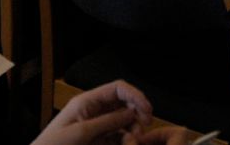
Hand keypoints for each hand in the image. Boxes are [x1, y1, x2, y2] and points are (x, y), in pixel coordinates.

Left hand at [31, 81, 152, 144]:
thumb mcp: (81, 133)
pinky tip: (128, 144)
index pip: (117, 89)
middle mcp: (94, 111)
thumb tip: (131, 112)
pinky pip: (118, 136)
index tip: (147, 110)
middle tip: (144, 127)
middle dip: (137, 112)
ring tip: (135, 140)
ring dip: (133, 128)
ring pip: (124, 120)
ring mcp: (97, 126)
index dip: (135, 95)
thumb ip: (107, 122)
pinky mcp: (98, 140)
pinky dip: (126, 139)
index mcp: (87, 102)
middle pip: (124, 103)